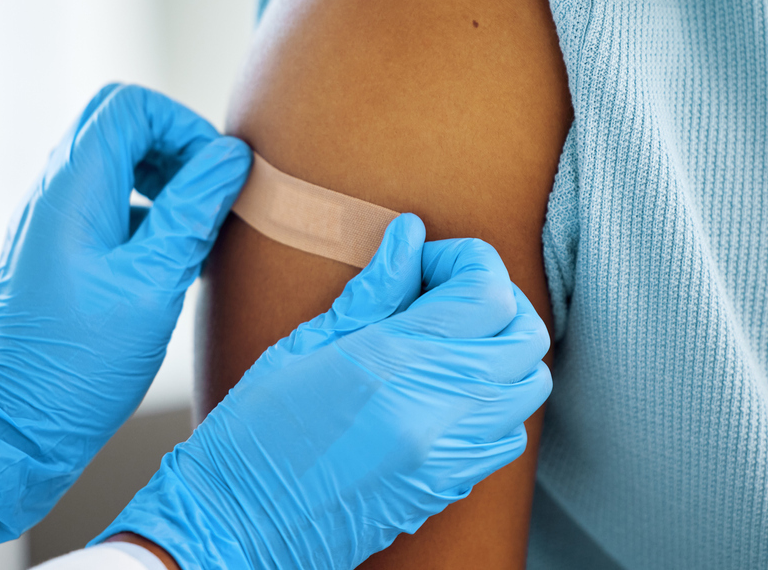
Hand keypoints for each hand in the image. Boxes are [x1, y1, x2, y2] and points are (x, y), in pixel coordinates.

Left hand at [0, 84, 251, 543]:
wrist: (15, 426)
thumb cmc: (82, 363)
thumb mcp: (155, 283)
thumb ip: (193, 211)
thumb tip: (231, 157)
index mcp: (73, 188)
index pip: (131, 107)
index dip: (183, 126)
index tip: (215, 174)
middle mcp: (52, 192)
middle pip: (118, 124)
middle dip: (173, 146)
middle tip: (207, 193)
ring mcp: (48, 221)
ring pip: (110, 161)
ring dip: (159, 178)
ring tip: (193, 228)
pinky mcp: (53, 250)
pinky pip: (101, 201)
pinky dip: (141, 209)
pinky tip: (169, 260)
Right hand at [94, 213, 551, 569]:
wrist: (237, 529)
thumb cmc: (253, 434)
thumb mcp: (303, 345)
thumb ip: (372, 291)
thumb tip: (410, 237)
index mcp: (393, 365)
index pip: (487, 292)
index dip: (465, 259)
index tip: (423, 260)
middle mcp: (437, 412)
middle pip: (525, 333)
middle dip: (493, 295)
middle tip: (439, 290)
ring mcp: (450, 456)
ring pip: (530, 382)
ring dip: (502, 346)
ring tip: (446, 337)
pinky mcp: (450, 487)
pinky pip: (510, 432)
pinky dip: (496, 398)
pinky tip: (446, 387)